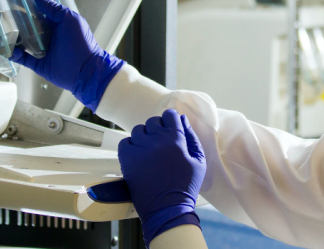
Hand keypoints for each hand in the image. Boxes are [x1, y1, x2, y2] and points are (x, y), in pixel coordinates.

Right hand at [9, 0, 123, 110]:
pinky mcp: (39, 64)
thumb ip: (52, 7)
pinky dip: (14, 54)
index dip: (24, 5)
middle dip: (14, 21)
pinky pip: (23, 58)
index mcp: (56, 23)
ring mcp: (43, 50)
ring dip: (12, 37)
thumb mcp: (67, 19)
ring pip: (23, 42)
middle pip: (27, 26)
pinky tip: (7, 48)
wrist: (85, 71)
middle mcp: (49, 35)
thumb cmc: (81, 42)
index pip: (37, 11)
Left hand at [119, 109, 205, 246]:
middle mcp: (156, 140)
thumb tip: (182, 120)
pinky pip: (125, 142)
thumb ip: (191, 137)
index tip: (170, 128)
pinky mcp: (126, 158)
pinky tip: (139, 156)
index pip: (169, 114)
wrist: (167, 208)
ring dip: (144, 137)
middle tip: (161, 144)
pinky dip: (131, 146)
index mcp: (175, 139)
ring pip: (139, 130)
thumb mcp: (198, 161)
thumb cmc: (185, 186)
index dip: (170, 120)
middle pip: (153, 121)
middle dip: (158, 129)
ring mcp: (139, 148)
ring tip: (149, 151)